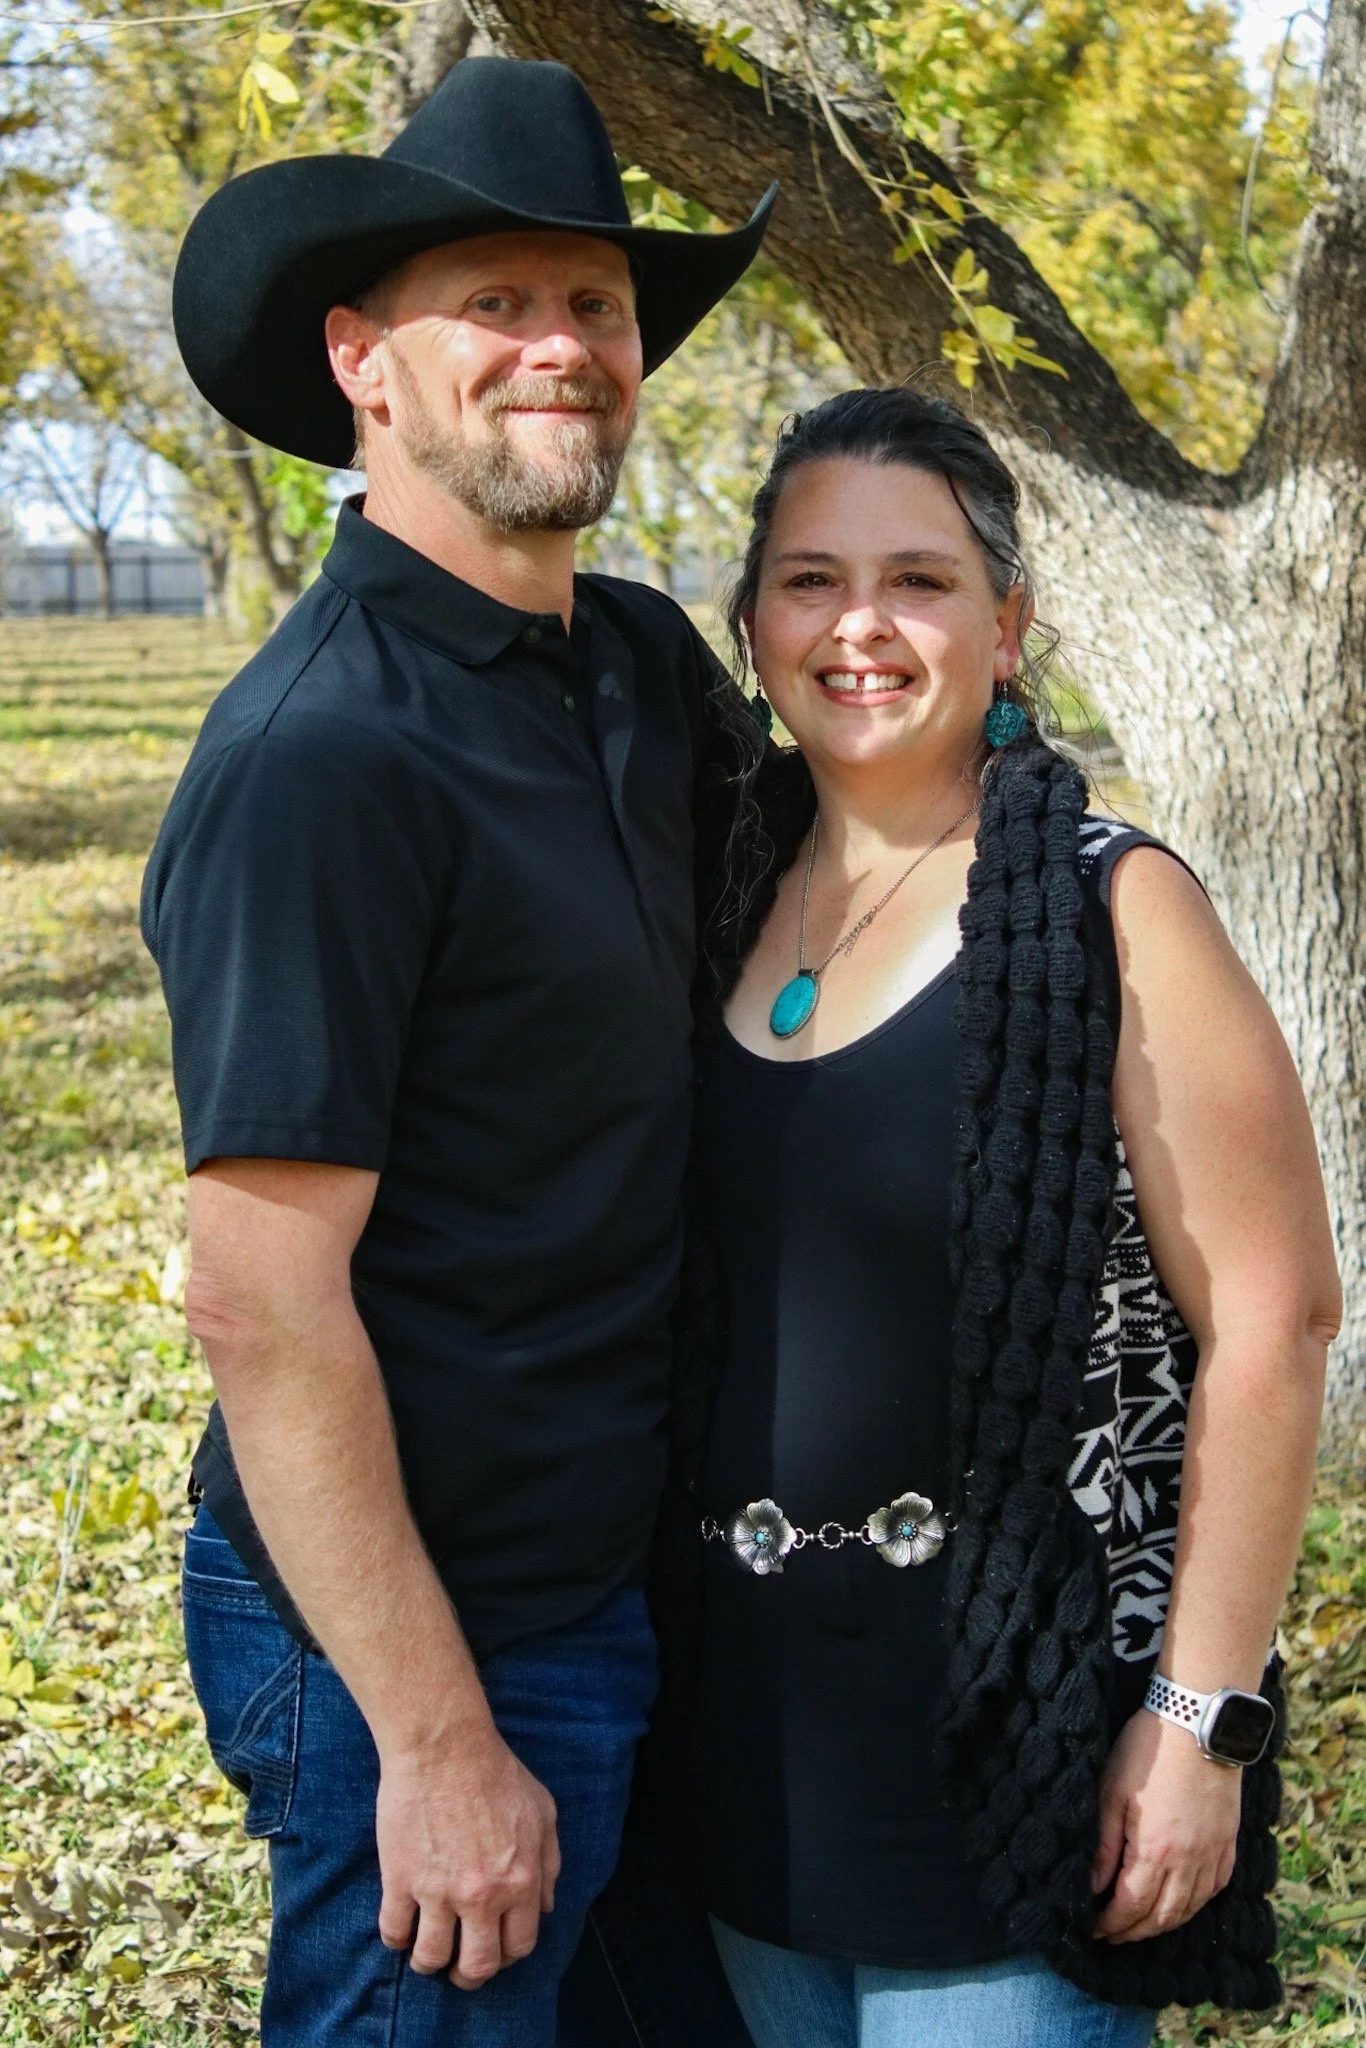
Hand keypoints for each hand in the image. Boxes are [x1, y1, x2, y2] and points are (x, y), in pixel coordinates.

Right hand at [375, 1722, 559, 1988]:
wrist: (445, 1745)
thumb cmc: (497, 1773)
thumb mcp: (543, 1813)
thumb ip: (549, 1864)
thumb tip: (545, 1907)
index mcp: (520, 1881)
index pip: (519, 1946)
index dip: (506, 1956)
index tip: (494, 1950)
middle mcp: (482, 1896)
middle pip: (476, 1965)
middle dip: (469, 1975)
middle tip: (460, 1968)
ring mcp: (438, 1891)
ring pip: (430, 1958)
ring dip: (429, 1962)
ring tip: (426, 1952)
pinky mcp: (400, 1880)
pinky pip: (393, 1933)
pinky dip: (396, 1938)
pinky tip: (401, 1928)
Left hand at [1091, 1707, 1241, 1941]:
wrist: (1198, 1723)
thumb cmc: (1148, 1751)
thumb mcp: (1112, 1792)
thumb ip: (1104, 1845)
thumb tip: (1093, 1886)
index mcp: (1154, 1850)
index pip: (1130, 1906)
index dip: (1110, 1925)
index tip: (1093, 1930)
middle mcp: (1187, 1862)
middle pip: (1160, 1917)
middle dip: (1133, 1933)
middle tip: (1112, 1936)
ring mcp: (1212, 1854)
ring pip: (1189, 1909)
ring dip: (1162, 1925)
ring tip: (1141, 1927)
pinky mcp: (1227, 1843)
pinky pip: (1213, 1890)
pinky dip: (1193, 1906)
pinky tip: (1181, 1904)